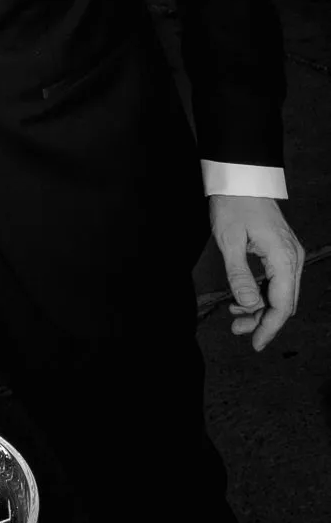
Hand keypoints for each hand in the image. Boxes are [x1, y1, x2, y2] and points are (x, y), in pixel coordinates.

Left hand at [209, 193, 304, 350]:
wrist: (241, 178)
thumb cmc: (233, 204)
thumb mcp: (229, 240)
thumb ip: (239, 275)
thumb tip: (248, 305)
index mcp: (283, 258)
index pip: (282, 304)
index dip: (269, 327)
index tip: (255, 344)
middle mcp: (292, 259)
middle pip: (283, 302)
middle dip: (262, 320)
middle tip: (236, 328)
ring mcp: (289, 255)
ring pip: (280, 294)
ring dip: (260, 308)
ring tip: (234, 316)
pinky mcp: (282, 251)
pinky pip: (276, 281)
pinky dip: (261, 294)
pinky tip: (242, 300)